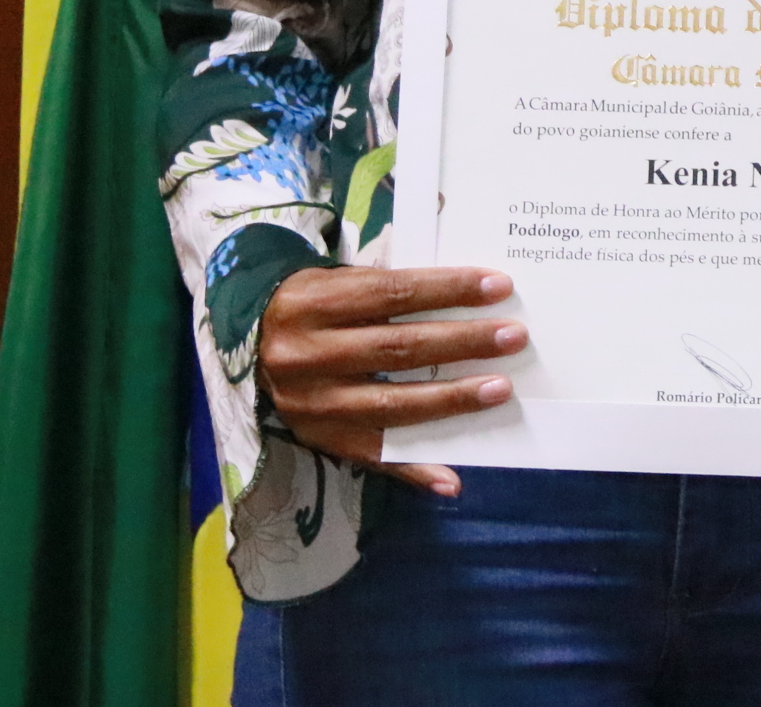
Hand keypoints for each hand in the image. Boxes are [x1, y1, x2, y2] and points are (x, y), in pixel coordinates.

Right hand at [257, 265, 526, 496]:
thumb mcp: (336, 282)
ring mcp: (309, 404)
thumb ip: (388, 290)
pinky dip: (414, 471)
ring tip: (500, 389)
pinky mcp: (315, 440)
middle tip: (513, 337)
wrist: (246, 344)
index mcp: (312, 302)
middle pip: (398, 348)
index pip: (393, 292)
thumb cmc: (312, 304)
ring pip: (391, 405)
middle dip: (462, 342)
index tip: (499, 286)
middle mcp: (305, 355)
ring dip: (451, 400)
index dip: (448, 289)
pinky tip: (452, 479)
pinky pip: (372, 458)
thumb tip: (467, 297)